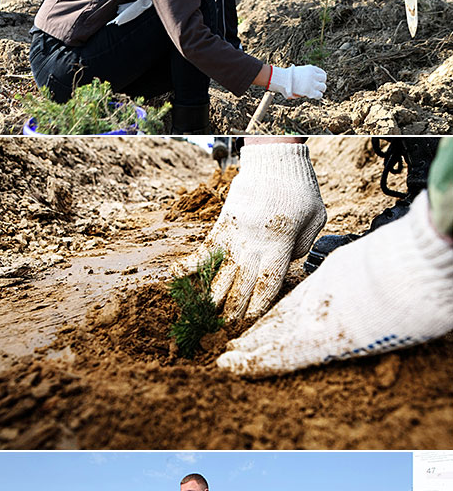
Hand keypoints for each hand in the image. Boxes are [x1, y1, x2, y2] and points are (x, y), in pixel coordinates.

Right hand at [176, 142, 326, 322]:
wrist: (274, 159)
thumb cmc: (301, 190)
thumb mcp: (315, 219)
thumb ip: (302, 247)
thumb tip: (287, 266)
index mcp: (281, 244)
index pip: (268, 284)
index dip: (258, 306)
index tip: (251, 324)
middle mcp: (256, 242)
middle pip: (243, 284)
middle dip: (235, 310)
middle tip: (227, 331)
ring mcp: (237, 233)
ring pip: (222, 271)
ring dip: (214, 295)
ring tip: (208, 315)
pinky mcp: (224, 222)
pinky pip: (205, 247)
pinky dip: (189, 262)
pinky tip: (176, 276)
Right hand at [270, 64, 326, 100]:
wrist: (282, 79)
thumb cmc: (286, 76)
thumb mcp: (297, 71)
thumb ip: (303, 75)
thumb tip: (306, 80)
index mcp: (310, 68)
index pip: (322, 73)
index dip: (321, 78)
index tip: (319, 81)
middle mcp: (313, 75)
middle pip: (324, 79)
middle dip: (321, 83)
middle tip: (318, 87)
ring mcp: (312, 83)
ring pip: (323, 87)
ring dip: (320, 90)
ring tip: (317, 92)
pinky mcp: (310, 91)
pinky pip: (319, 95)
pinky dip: (318, 96)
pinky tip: (314, 96)